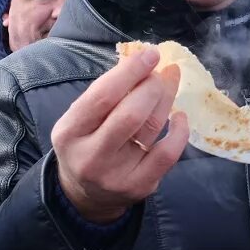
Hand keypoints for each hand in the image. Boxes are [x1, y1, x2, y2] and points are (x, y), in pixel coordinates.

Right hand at [52, 48, 189, 223]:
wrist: (85, 194)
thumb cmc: (85, 143)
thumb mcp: (80, 119)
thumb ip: (105, 94)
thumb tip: (143, 62)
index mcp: (70, 133)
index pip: (103, 97)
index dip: (131, 72)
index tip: (151, 55)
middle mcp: (91, 156)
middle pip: (131, 114)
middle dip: (152, 86)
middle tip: (160, 73)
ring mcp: (117, 175)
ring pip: (151, 129)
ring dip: (166, 100)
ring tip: (169, 84)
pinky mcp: (140, 186)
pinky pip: (168, 154)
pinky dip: (180, 131)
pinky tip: (179, 116)